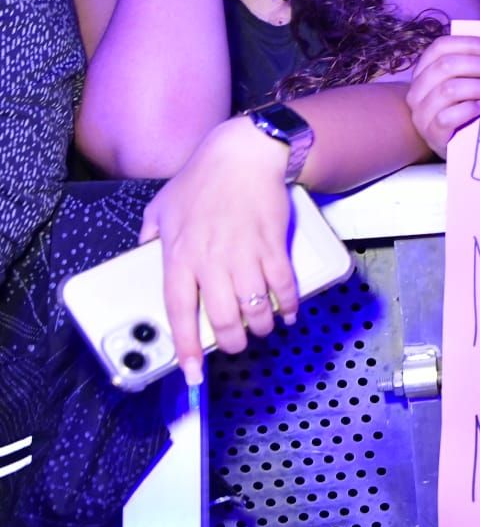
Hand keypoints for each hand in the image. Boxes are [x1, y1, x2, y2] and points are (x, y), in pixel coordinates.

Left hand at [139, 117, 298, 384]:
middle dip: (232, 342)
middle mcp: (211, 261)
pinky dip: (288, 306)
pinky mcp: (273, 246)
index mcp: (179, 255)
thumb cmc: (202, 178)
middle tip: (235, 344)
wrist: (243, 155)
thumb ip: (150, 236)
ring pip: (256, 309)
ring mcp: (245, 255)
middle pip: (224, 319)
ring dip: (261, 327)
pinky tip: (287, 313)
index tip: (193, 371)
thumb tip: (144, 254)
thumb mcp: (161, 206)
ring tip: (261, 328)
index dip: (187, 347)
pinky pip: (284, 287)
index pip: (179, 312)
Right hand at [405, 33, 479, 157]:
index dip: (469, 43)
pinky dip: (468, 109)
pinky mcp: (432, 134)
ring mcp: (422, 113)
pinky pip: (446, 118)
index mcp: (424, 70)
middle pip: (446, 66)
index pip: (441, 47)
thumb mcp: (464, 83)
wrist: (449, 142)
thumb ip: (474, 67)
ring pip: (448, 90)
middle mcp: (418, 89)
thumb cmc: (461, 107)